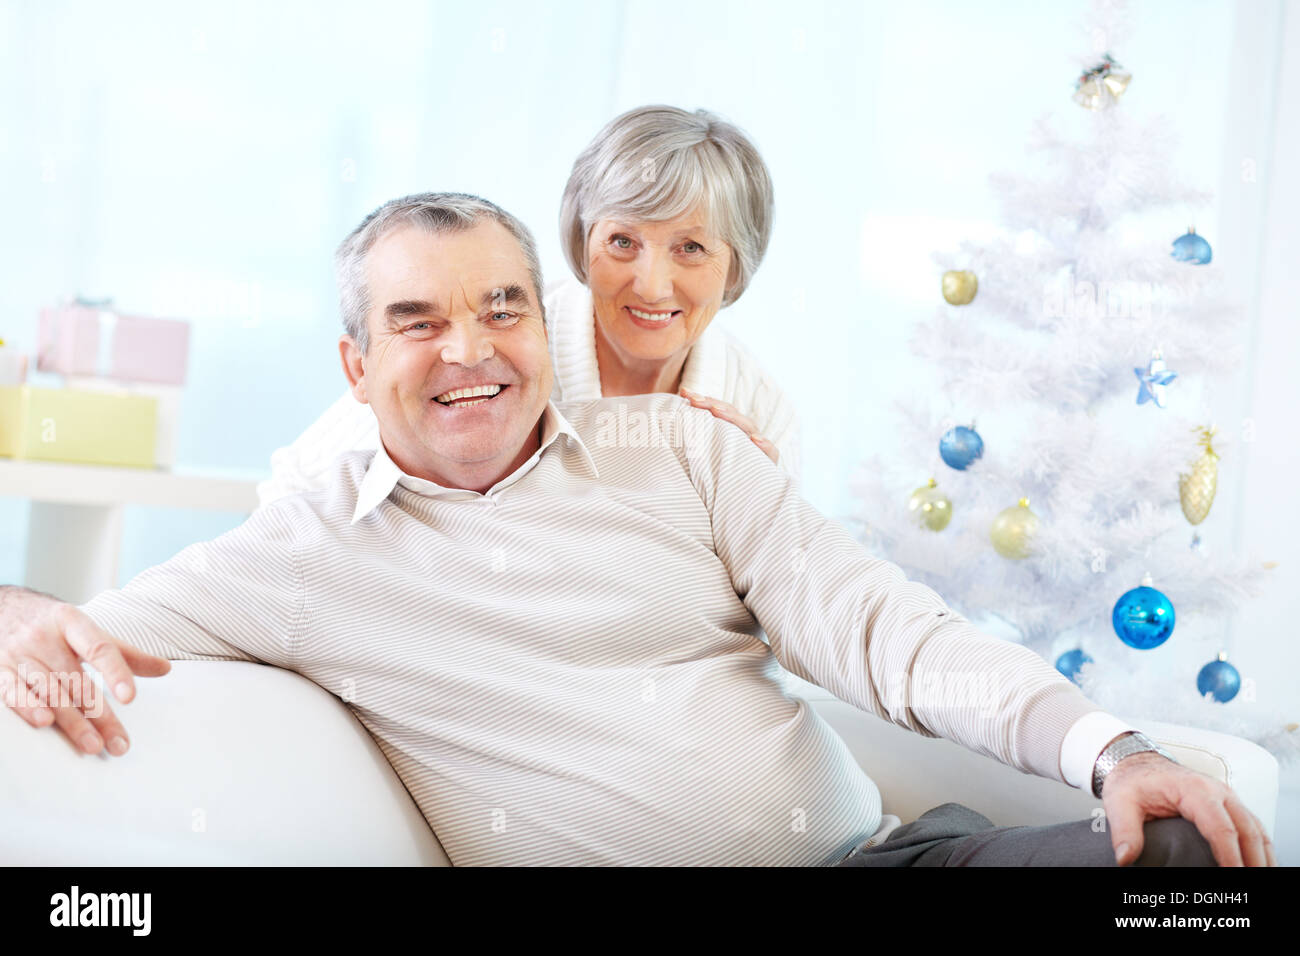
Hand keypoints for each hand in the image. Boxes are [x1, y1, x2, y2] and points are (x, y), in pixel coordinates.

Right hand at [0, 587, 170, 755]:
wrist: (3, 608)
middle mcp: (44, 637)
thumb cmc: (55, 625)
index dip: (116, 672)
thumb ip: (125, 653)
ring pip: (50, 690)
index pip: (99, 648)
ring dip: (72, 721)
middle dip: (99, 714)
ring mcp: (19, 654)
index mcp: (72, 623)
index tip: (130, 698)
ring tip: (93, 745)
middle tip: (118, 743)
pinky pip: (12, 691)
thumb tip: (165, 669)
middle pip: (76, 679)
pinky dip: (28, 707)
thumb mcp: (89, 630)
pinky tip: (45, 723)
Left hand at [679, 388, 778, 464]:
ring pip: (749, 427)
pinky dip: (764, 444)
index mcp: (732, 429)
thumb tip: (670, 423)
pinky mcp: (769, 462)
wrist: (748, 499)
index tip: (684, 392)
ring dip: (733, 418)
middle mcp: (746, 434)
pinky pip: (770, 451)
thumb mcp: (708, 456)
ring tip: (717, 412)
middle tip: (695, 400)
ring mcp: (758, 446)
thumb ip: (697, 439)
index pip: (718, 409)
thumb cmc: (723, 474)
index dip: (703, 400)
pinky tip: (755, 439)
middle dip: (713, 405)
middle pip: (732, 414)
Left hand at [1100, 751, 1275, 866]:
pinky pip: (1252, 827)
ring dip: (1262, 855)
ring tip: (1261, 876)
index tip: (1233, 876)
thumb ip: (1124, 831)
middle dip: (1253, 860)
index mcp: (1193, 789)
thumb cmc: (1131, 781)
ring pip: (1256, 829)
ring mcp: (1226, 798)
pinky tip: (1257, 864)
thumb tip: (1125, 858)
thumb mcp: (1120, 803)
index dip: (1230, 856)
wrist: (1135, 763)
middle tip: (1249, 882)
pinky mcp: (1228, 805)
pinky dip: (1259, 847)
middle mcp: (1217, 791)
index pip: (1220, 828)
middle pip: (1247, 830)